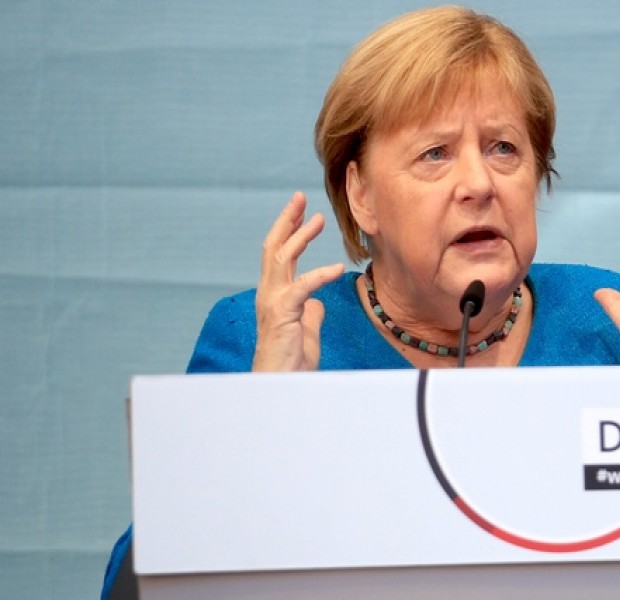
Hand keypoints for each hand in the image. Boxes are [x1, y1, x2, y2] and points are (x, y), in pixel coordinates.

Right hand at [252, 192, 343, 371]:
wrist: (280, 385)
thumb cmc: (291, 362)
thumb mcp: (305, 332)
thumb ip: (309, 314)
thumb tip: (317, 303)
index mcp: (275, 295)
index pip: (279, 255)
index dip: (289, 231)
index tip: (302, 212)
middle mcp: (269, 294)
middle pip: (275, 248)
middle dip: (288, 221)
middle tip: (300, 197)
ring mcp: (273, 303)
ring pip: (282, 259)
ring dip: (300, 237)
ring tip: (318, 219)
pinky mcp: (282, 315)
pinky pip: (302, 288)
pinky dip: (319, 275)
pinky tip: (336, 268)